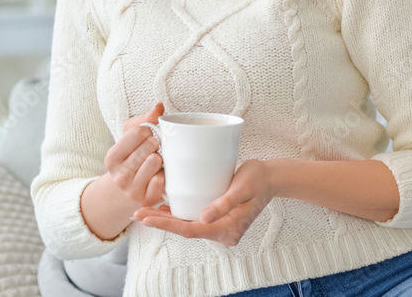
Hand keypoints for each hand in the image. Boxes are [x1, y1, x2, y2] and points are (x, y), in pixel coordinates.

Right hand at [103, 102, 165, 208]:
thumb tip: (159, 106)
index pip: (139, 131)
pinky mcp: (146, 200)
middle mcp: (119, 175)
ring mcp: (132, 190)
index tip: (146, 137)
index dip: (148, 130)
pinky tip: (159, 176)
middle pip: (150, 146)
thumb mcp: (131, 136)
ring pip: (156, 161)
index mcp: (112, 157)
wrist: (128, 190)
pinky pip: (162, 180)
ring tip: (156, 163)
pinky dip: (164, 176)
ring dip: (161, 160)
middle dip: (155, 145)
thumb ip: (145, 119)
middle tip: (153, 150)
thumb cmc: (132, 157)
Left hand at [131, 159, 276, 245]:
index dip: (167, 224)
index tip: (147, 217)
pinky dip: (180, 215)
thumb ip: (224, 203)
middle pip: (186, 229)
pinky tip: (166, 207)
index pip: (191, 230)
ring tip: (145, 211)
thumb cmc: (259, 178)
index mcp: (228, 229)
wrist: (273, 178)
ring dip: (168, 219)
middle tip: (138, 213)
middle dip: (161, 222)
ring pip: (189, 225)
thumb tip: (203, 218)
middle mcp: (224, 233)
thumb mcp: (242, 187)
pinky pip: (196, 220)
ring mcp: (222, 227)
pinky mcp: (219, 219)